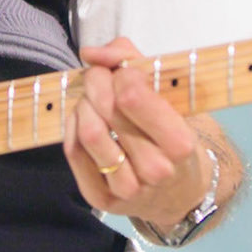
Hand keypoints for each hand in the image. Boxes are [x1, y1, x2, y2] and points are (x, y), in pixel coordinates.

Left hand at [62, 37, 207, 225]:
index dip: (119, 73)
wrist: (179, 191)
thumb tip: (90, 53)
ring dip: (83, 103)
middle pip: (106, 110)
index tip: (123, 71)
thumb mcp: (167, 93)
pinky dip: (73, 126)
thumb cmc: (172, 132)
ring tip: (91, 99)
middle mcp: (155, 170)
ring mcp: (127, 189)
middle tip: (99, 76)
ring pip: (88, 132)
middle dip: (96, 81)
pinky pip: (74, 152)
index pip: (131, 96)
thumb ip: (130, 58)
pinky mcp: (101, 199)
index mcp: (179, 143)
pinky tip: (83, 120)